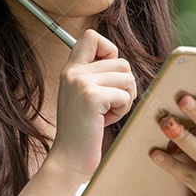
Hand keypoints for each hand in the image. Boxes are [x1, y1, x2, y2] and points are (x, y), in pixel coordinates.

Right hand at [47, 30, 136, 181]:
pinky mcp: (92, 97)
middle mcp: (73, 72)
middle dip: (124, 86)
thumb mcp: (83, 96)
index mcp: (70, 70)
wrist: (68, 159)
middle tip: (109, 105)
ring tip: (106, 113)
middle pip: (121, 62)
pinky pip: (125, 95)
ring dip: (124, 99)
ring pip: (127, 78)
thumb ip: (94, 76)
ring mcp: (81, 83)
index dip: (109, 51)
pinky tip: (104, 121)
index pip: (90, 36)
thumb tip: (120, 62)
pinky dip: (122, 111)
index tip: (107, 75)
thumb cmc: (81, 131)